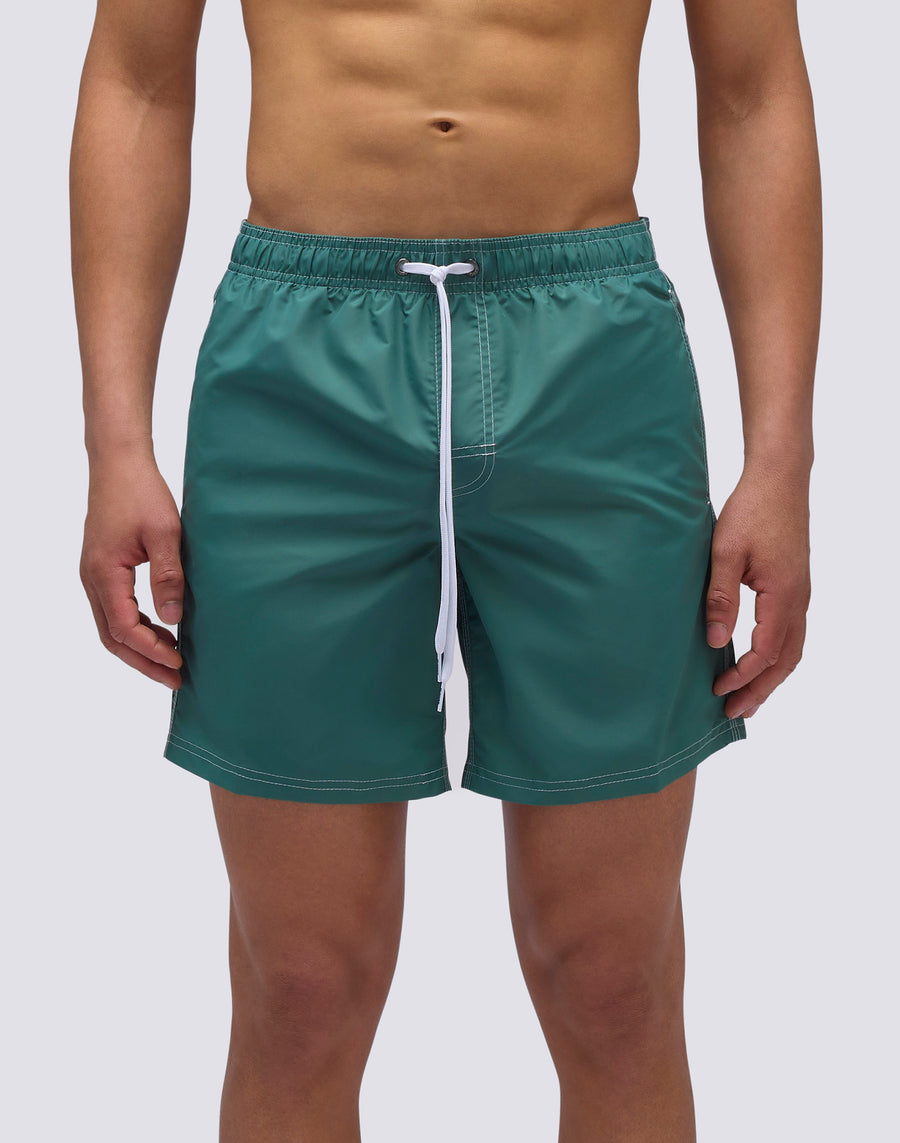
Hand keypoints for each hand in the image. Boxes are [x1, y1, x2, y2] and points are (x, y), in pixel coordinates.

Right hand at [80, 449, 183, 688]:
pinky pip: (114, 609)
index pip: (124, 629)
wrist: (118, 464)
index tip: (179, 663)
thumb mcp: (165, 533)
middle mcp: (92, 579)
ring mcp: (94, 575)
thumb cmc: (141, 492)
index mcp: (104, 573)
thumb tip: (173, 618)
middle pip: (112, 637)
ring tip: (171, 662)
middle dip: (143, 662)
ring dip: (139, 648)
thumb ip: (168, 576)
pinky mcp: (103, 569)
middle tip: (174, 680)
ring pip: (111, 626)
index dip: (151, 651)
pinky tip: (161, 631)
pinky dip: (136, 627)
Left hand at [707, 467, 810, 718]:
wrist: (780, 479)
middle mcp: (799, 599)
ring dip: (771, 677)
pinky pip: (792, 633)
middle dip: (760, 689)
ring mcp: (801, 593)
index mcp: (783, 594)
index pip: (766, 651)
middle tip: (734, 712)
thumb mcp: (725, 552)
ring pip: (793, 649)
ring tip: (747, 699)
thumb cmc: (751, 510)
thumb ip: (720, 597)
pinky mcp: (795, 586)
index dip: (743, 675)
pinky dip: (777, 656)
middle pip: (786, 660)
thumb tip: (715, 640)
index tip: (718, 689)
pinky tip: (757, 662)